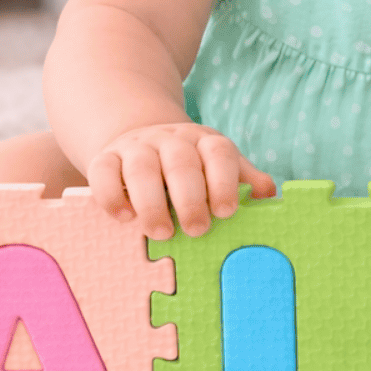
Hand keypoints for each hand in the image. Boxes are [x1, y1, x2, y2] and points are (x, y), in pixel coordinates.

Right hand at [85, 123, 274, 239]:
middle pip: (181, 163)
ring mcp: (136, 147)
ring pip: (141, 167)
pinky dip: (111, 196)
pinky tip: (124, 218)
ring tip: (162, 232)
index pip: (218, 153)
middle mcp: (171, 140)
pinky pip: (103, 172)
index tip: (226, 212)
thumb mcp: (219, 166)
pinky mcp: (105, 158)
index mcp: (204, 141)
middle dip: (190, 198)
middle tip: (197, 230)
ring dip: (151, 202)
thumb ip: (244, 179)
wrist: (141, 137)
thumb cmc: (190, 165)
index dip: (224, 181)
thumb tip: (268, 195)